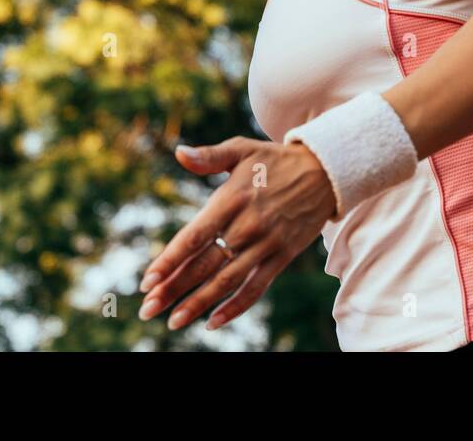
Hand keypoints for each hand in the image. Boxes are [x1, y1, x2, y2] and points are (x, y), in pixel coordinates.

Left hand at [138, 136, 335, 331]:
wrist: (325, 171)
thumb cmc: (275, 160)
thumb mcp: (242, 149)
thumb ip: (209, 156)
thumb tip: (179, 152)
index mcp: (232, 199)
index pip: (194, 236)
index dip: (169, 260)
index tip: (147, 281)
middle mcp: (248, 225)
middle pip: (205, 264)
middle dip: (173, 288)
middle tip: (148, 308)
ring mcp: (266, 244)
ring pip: (227, 282)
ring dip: (198, 304)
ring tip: (174, 321)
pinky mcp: (282, 257)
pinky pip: (256, 288)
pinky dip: (235, 307)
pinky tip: (213, 322)